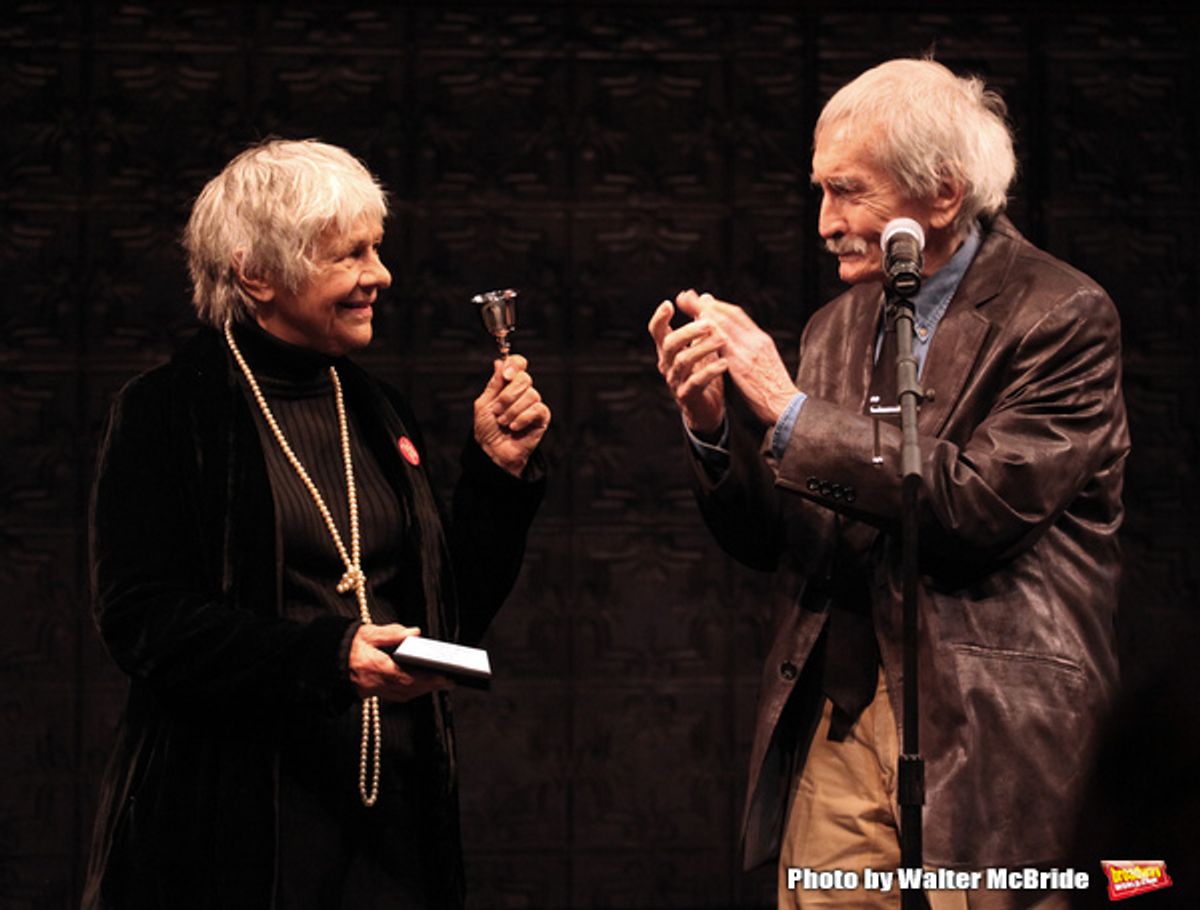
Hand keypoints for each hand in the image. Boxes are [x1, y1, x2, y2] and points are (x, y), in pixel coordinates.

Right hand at [348, 623, 452, 701]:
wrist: (327, 658)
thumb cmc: (348, 644)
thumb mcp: (368, 632)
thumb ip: (392, 633)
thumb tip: (415, 633)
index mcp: (373, 666)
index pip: (405, 676)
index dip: (426, 679)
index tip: (443, 676)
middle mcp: (373, 683)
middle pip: (407, 689)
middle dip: (430, 686)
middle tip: (449, 681)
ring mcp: (371, 691)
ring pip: (402, 695)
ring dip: (422, 690)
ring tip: (440, 683)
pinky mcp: (370, 694)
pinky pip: (395, 696)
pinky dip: (410, 692)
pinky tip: (420, 686)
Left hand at [474, 354, 550, 476]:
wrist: (494, 452)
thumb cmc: (488, 430)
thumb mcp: (484, 404)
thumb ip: (494, 384)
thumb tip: (499, 362)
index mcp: (509, 384)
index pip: (518, 363)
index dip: (514, 365)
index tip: (506, 376)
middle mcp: (523, 392)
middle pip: (525, 378)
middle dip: (508, 395)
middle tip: (497, 410)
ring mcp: (533, 404)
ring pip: (530, 395)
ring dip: (512, 411)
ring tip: (504, 422)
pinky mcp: (542, 417)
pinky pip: (537, 409)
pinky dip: (522, 418)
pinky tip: (514, 427)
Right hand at [648, 298, 727, 434]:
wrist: (706, 409)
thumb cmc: (702, 373)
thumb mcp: (701, 346)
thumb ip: (701, 324)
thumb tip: (704, 296)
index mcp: (668, 351)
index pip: (657, 332)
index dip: (660, 318)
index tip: (669, 304)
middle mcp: (667, 364)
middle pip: (669, 344)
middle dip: (688, 331)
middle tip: (709, 323)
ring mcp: (675, 381)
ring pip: (683, 361)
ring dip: (703, 348)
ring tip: (722, 340)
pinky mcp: (687, 396)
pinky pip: (696, 382)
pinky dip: (710, 371)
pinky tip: (724, 363)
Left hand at [675, 290, 795, 425]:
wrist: (787, 406)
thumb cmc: (775, 390)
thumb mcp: (764, 364)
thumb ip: (751, 350)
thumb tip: (736, 342)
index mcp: (762, 340)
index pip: (738, 316)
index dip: (718, 305)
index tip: (703, 298)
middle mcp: (757, 341)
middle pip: (729, 314)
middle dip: (707, 303)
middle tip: (687, 295)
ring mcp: (750, 351)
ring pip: (725, 324)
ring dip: (704, 312)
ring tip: (687, 304)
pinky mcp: (742, 365)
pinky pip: (724, 343)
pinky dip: (710, 332)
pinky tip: (697, 327)